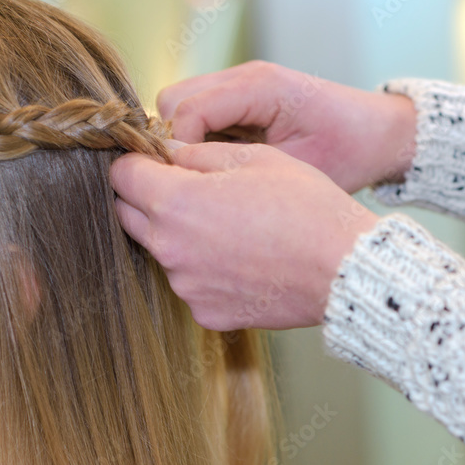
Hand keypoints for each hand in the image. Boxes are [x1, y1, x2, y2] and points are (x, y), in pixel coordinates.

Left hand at [110, 142, 379, 331]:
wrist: (343, 270)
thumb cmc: (305, 206)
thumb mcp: (253, 157)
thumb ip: (197, 153)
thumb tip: (167, 152)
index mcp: (175, 202)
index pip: (121, 176)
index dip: (136, 162)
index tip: (153, 159)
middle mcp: (169, 248)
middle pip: (129, 215)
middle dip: (148, 197)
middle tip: (190, 189)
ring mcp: (184, 285)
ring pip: (160, 250)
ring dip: (178, 235)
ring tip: (229, 226)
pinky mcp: (202, 312)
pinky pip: (189, 283)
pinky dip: (204, 270)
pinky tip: (241, 259)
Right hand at [157, 61, 417, 192]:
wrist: (378, 137)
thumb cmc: (346, 155)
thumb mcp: (293, 170)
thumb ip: (236, 167)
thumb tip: (186, 176)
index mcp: (259, 88)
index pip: (187, 110)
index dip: (178, 150)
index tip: (188, 182)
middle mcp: (243, 77)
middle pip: (172, 100)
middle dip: (173, 140)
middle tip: (194, 176)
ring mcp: (238, 82)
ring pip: (176, 103)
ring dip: (182, 138)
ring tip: (206, 171)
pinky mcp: (237, 95)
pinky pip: (194, 111)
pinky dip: (195, 136)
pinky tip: (217, 162)